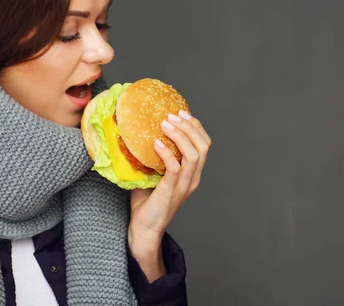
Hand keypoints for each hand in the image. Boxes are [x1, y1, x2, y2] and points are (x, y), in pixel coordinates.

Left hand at [128, 110, 210, 280]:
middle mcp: (192, 178)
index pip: (204, 145)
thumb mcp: (153, 174)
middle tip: (172, 116)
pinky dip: (167, 152)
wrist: (144, 229)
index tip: (181, 113)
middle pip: (203, 146)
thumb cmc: (147, 203)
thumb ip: (153, 157)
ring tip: (165, 124)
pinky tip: (156, 143)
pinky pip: (175, 167)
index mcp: (192, 174)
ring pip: (193, 155)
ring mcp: (184, 185)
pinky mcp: (171, 191)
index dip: (196, 127)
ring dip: (180, 136)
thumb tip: (138, 135)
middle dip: (189, 127)